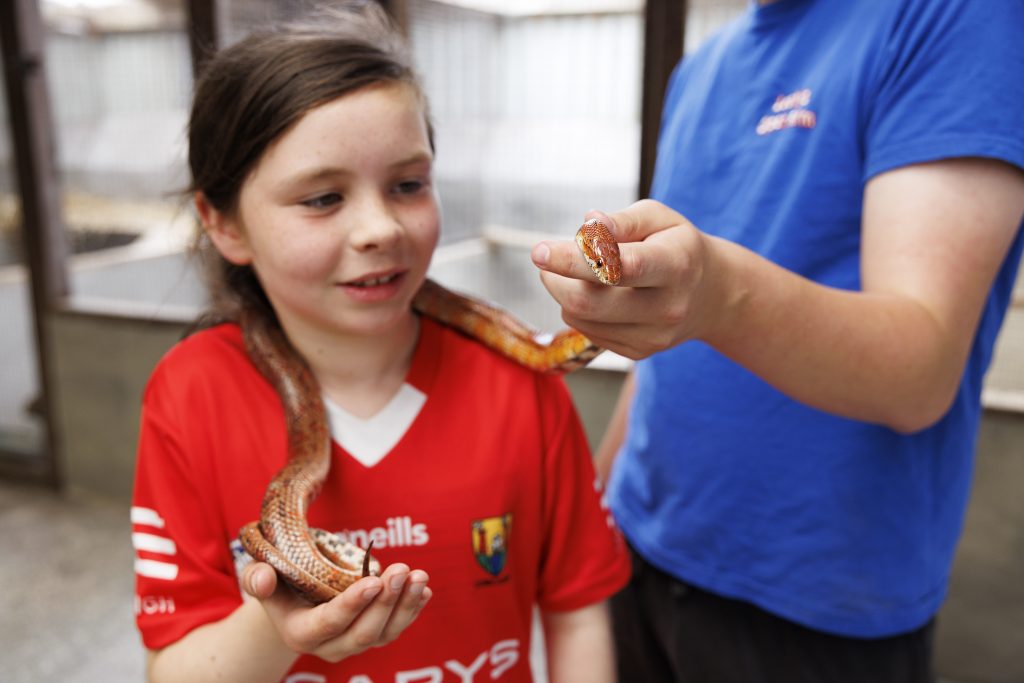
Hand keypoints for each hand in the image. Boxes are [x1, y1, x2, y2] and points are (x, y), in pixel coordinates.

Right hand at [242, 561, 430, 662]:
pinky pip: (397, 628)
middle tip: (400, 570)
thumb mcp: (261, 578)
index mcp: (301, 633)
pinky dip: (413, 609)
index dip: (352, 604)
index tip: (373, 581)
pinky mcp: (374, 635)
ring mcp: (355, 643)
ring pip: (385, 633)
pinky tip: (423, 588)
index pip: (330, 623)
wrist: (295, 600)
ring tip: (419, 576)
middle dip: (385, 601)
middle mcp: (330, 646)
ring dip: (405, 605)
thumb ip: (257, 578)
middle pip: (363, 632)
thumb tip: (263, 578)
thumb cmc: (279, 584)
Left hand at [531, 199, 722, 358]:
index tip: (538, 251)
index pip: (620, 267)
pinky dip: (578, 310)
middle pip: (590, 302)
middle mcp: (667, 307)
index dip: (575, 260)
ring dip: (563, 292)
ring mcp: (653, 336)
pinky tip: (597, 294)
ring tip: (576, 272)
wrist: (712, 296)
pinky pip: (588, 331)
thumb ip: (623, 221)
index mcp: (675, 265)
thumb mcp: (660, 218)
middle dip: (555, 278)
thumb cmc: (676, 246)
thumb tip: (588, 223)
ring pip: (582, 318)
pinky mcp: (639, 352)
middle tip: (545, 258)